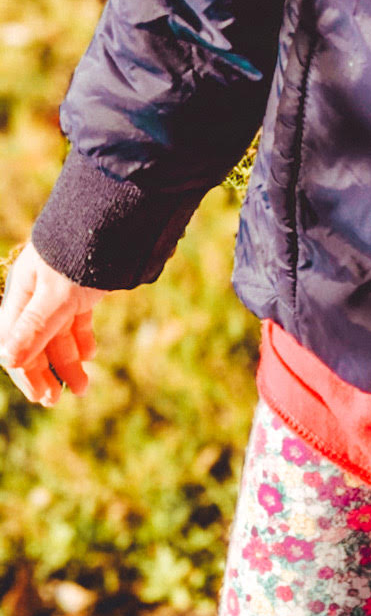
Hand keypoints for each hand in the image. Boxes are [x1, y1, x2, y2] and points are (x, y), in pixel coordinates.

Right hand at [0, 244, 103, 406]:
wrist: (114, 215)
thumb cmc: (80, 251)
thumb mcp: (57, 293)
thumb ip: (34, 327)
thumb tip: (6, 361)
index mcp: (22, 293)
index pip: (15, 342)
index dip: (26, 372)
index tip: (42, 396)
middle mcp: (37, 292)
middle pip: (35, 341)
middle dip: (46, 372)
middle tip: (59, 400)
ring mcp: (61, 289)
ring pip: (58, 333)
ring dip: (68, 361)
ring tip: (83, 387)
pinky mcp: (83, 286)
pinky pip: (76, 318)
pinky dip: (81, 338)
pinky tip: (90, 355)